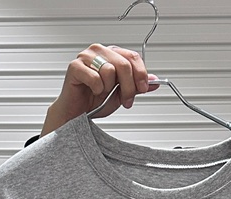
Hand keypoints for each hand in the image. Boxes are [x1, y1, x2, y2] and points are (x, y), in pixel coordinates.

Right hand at [41, 44, 159, 136]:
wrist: (76, 114)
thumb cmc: (95, 102)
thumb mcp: (122, 94)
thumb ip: (138, 86)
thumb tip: (155, 81)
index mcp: (112, 55)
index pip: (133, 57)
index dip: (140, 75)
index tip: (142, 89)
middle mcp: (100, 51)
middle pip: (124, 64)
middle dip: (128, 87)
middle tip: (125, 100)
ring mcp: (87, 57)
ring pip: (110, 70)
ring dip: (109, 88)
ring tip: (103, 94)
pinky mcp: (75, 66)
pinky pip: (95, 77)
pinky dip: (96, 89)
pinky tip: (92, 91)